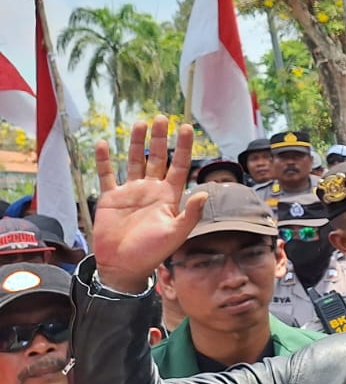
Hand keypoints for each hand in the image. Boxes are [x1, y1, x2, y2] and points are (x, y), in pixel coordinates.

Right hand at [92, 118, 209, 292]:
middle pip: (157, 158)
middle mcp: (151, 190)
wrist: (123, 266)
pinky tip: (103, 143)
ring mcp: (131, 192)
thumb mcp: (176, 234)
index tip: (187, 127)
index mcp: (169, 196)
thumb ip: (190, 214)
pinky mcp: (111, 198)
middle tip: (162, 117)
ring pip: (134, 161)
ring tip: (139, 123)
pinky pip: (107, 175)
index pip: (179, 165)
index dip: (183, 147)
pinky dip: (104, 160)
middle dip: (159, 138)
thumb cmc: (152, 253)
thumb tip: (205, 193)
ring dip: (136, 143)